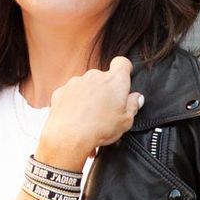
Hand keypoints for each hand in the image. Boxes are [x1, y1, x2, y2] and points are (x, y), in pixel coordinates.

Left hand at [38, 54, 143, 169]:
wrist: (69, 137)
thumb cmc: (100, 128)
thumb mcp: (126, 121)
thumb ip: (133, 106)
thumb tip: (136, 98)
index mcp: (115, 81)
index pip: (122, 63)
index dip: (124, 70)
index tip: (123, 80)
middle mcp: (95, 76)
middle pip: (103, 78)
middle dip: (105, 90)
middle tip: (106, 110)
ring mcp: (76, 82)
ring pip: (86, 86)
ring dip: (89, 97)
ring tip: (89, 118)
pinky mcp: (62, 91)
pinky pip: (71, 94)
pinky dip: (73, 103)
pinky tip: (75, 118)